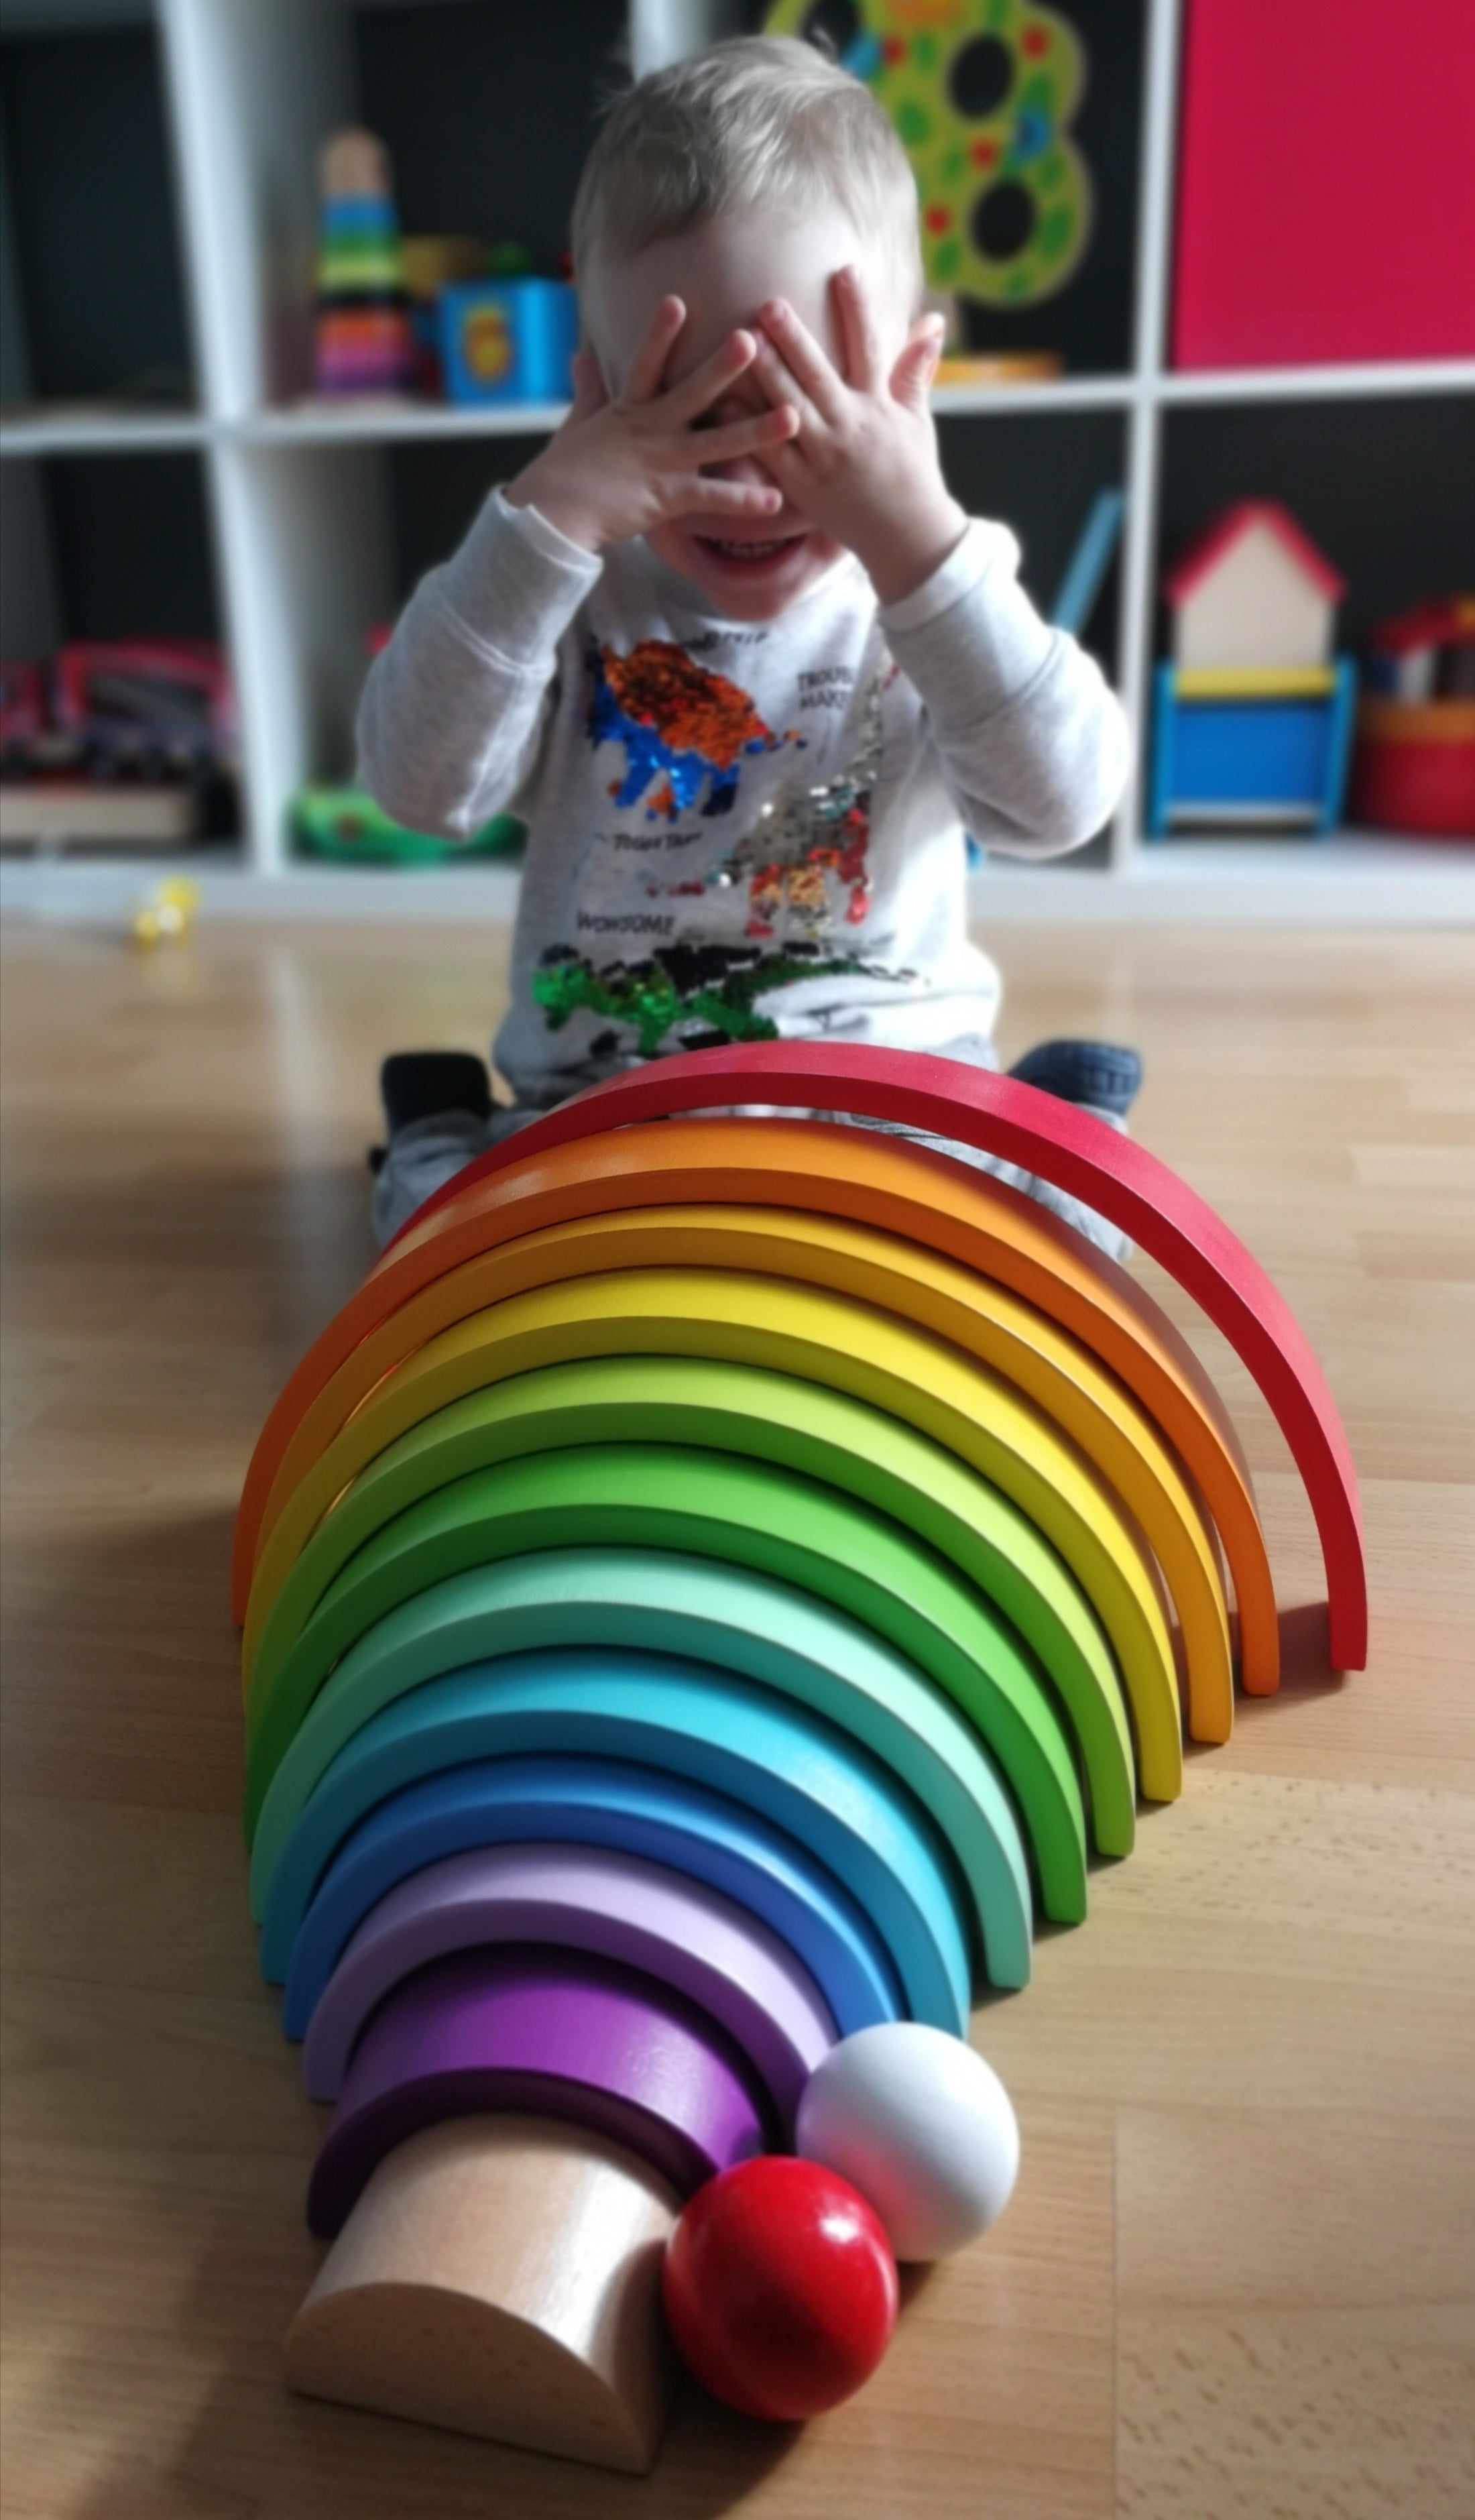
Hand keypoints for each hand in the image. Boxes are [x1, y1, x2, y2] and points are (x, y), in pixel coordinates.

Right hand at [505, 298, 798, 555]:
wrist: (550, 518)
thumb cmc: (562, 473)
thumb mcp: (576, 425)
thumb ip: (588, 391)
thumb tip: (580, 357)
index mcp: (627, 410)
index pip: (645, 363)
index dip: (660, 333)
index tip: (678, 299)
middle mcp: (648, 431)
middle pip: (691, 393)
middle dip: (722, 367)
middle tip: (753, 339)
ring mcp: (660, 463)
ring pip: (715, 443)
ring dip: (755, 430)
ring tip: (792, 418)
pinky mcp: (667, 498)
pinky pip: (712, 499)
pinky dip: (744, 501)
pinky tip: (775, 500)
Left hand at [748, 268, 967, 605]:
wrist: (904, 536)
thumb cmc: (911, 472)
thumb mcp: (918, 419)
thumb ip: (915, 368)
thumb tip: (932, 320)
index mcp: (879, 407)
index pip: (869, 347)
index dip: (857, 308)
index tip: (844, 271)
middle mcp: (849, 429)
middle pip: (818, 375)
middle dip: (793, 338)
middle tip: (768, 303)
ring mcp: (823, 459)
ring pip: (789, 411)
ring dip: (765, 376)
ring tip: (741, 343)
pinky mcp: (801, 486)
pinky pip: (770, 455)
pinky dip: (747, 430)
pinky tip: (723, 404)